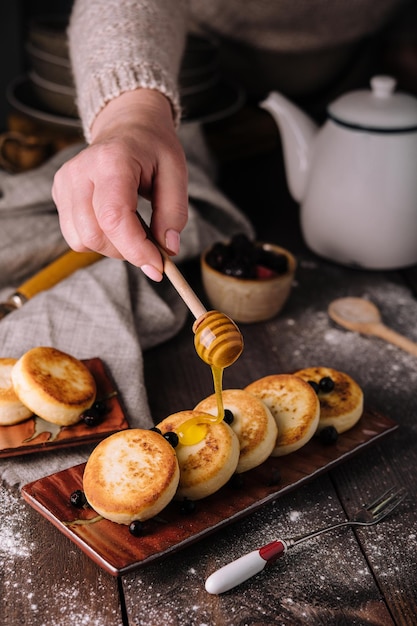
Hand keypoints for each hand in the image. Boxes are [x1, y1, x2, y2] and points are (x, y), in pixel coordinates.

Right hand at [52, 89, 187, 280]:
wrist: (127, 126)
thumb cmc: (153, 148)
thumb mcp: (176, 173)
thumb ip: (174, 213)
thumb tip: (168, 250)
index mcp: (112, 161)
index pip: (114, 218)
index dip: (136, 249)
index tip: (158, 266)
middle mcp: (80, 171)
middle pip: (95, 234)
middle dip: (127, 250)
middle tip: (151, 242)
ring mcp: (65, 182)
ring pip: (82, 240)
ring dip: (113, 247)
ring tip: (133, 227)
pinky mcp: (59, 193)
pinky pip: (75, 236)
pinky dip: (99, 240)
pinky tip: (114, 223)